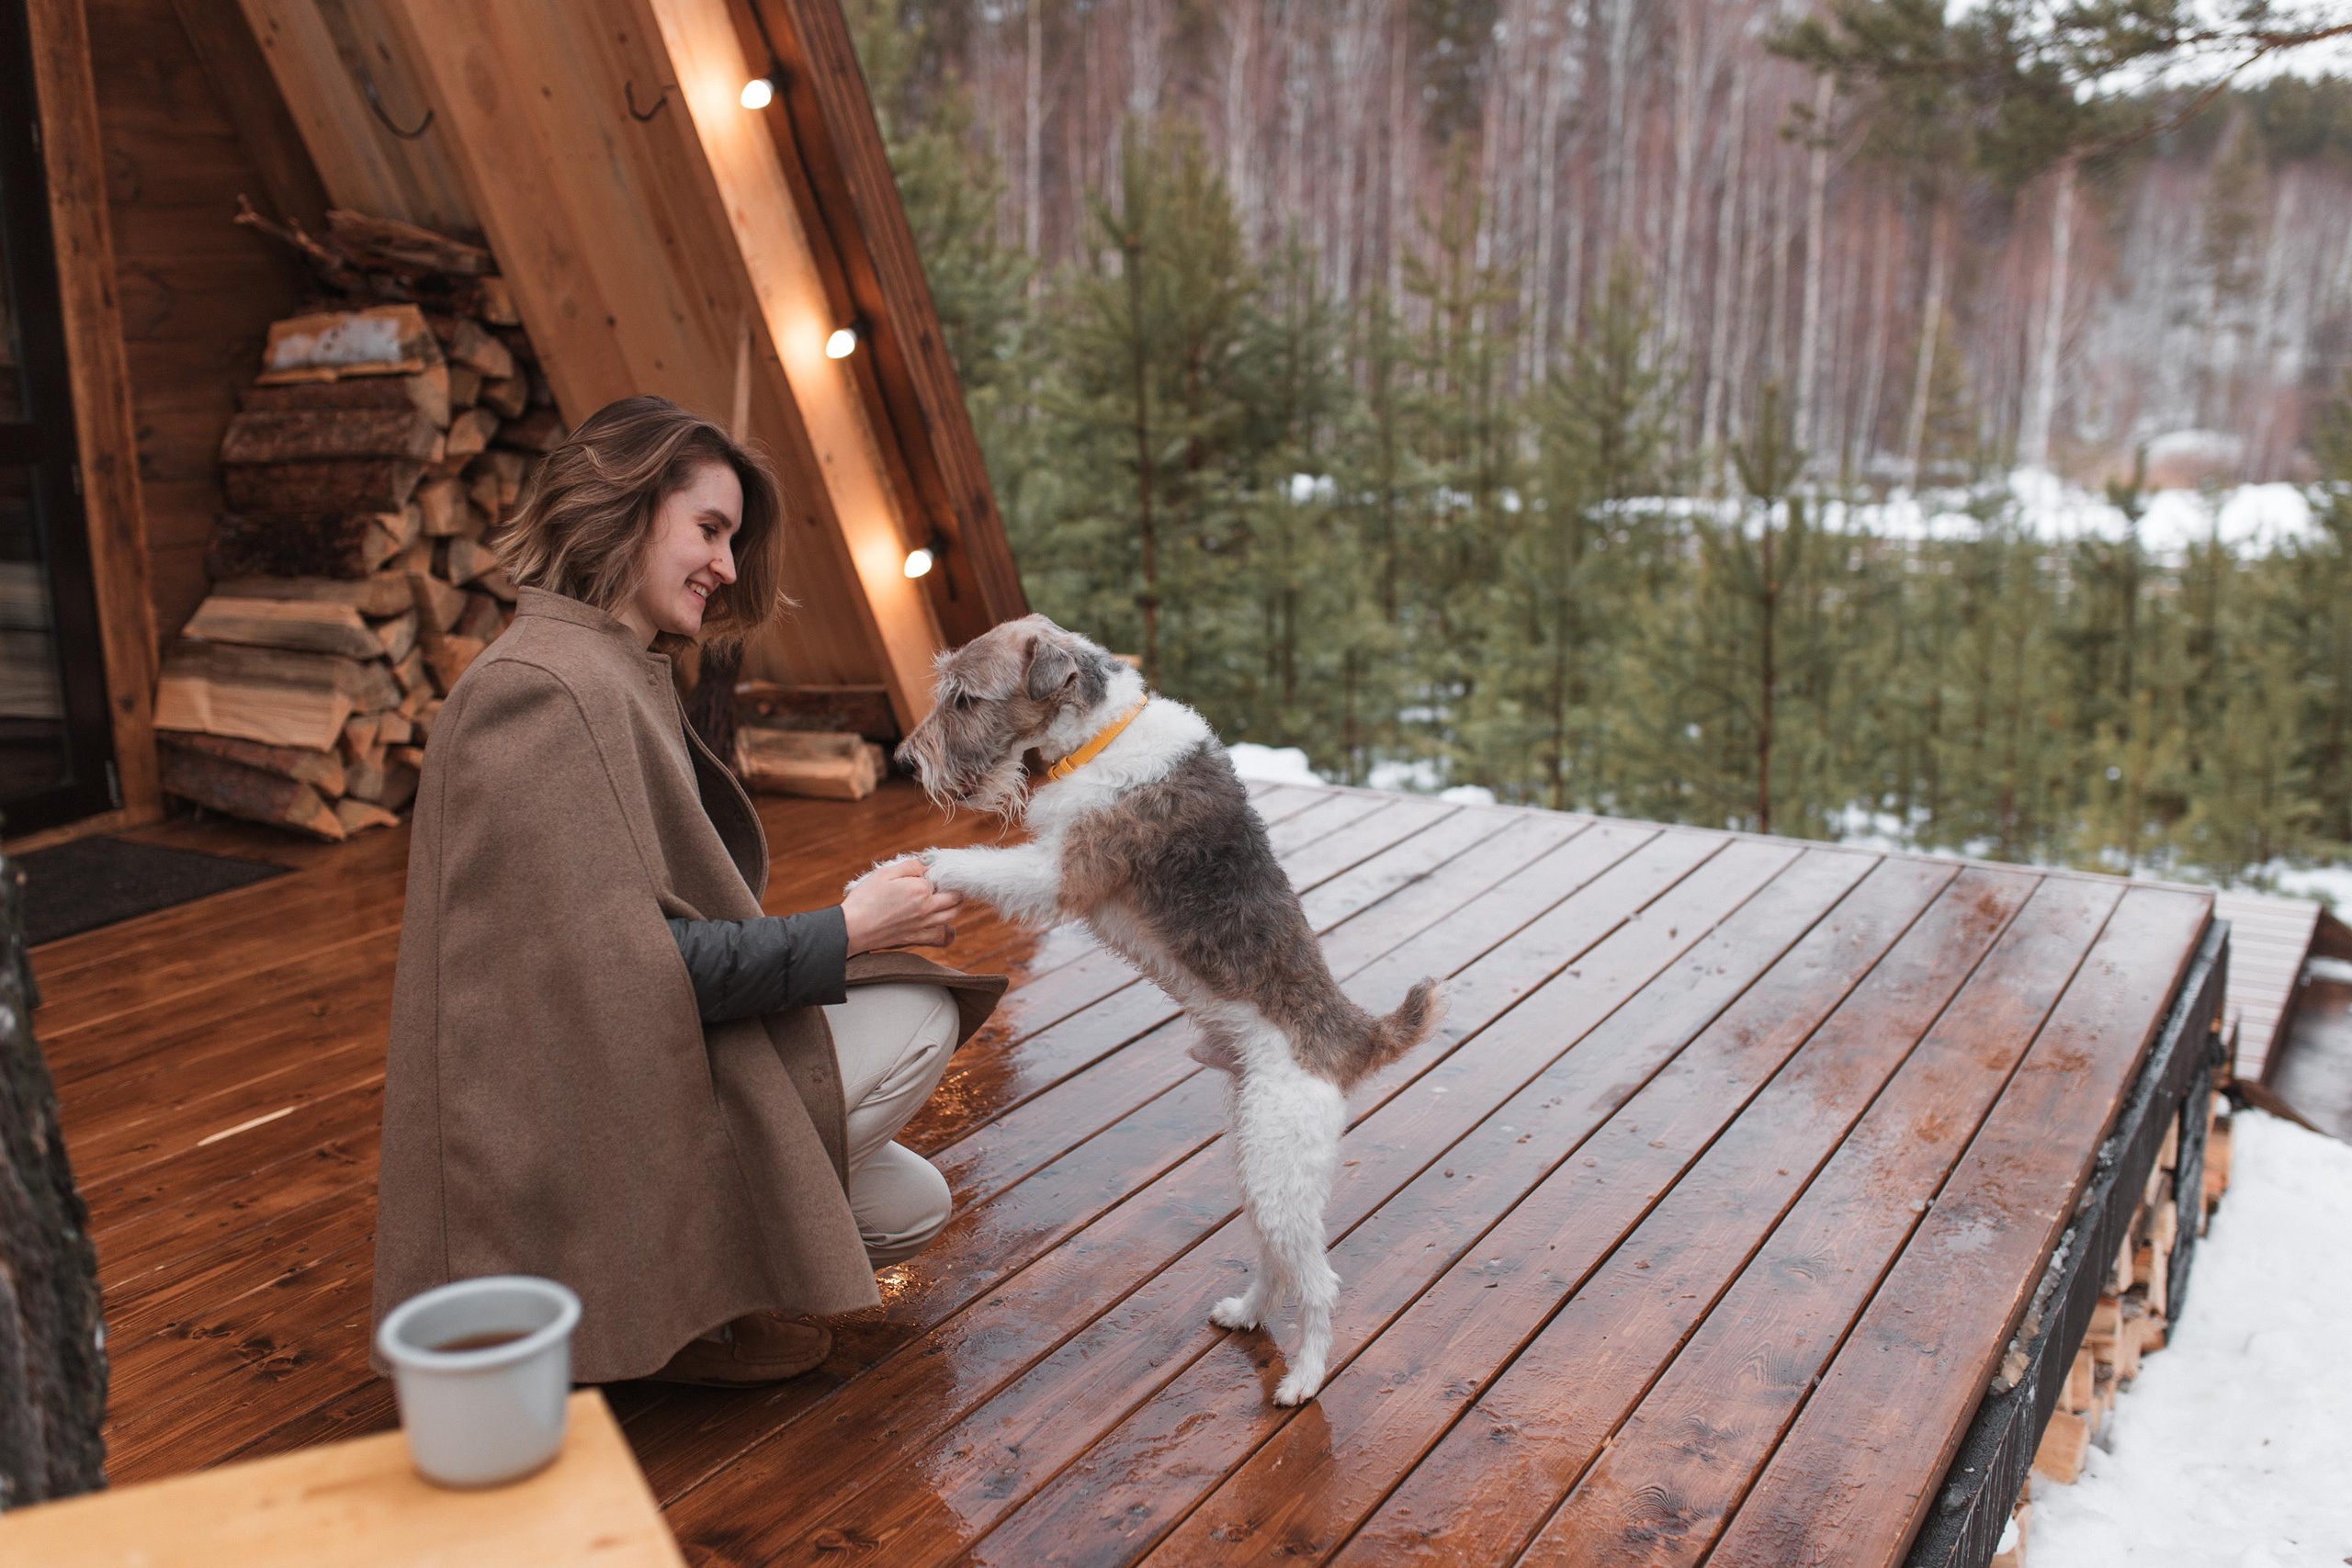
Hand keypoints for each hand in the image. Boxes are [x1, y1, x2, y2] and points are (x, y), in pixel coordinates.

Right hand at [841, 857, 961, 953]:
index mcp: (920, 889)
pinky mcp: (916, 938)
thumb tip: (929, 862)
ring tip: (948, 899)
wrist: (852, 928)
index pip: (942, 877)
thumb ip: (911, 866)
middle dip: (955, 888)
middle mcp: (927, 908)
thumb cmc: (865, 899)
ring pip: (952, 915)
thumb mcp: (885, 874)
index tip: (932, 871)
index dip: (939, 872)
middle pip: (955, 897)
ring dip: (955, 905)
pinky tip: (946, 927)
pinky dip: (948, 932)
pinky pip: (941, 937)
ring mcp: (923, 925)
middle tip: (947, 884)